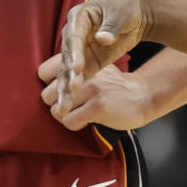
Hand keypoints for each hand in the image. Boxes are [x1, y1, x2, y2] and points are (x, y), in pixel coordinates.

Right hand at [39, 0, 151, 118]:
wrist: (135, 15)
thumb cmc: (126, 9)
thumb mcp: (122, 14)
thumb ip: (111, 27)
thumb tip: (102, 38)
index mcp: (79, 17)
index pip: (74, 36)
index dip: (74, 52)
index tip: (77, 67)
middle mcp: (73, 34)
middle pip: (67, 55)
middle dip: (68, 74)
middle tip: (71, 90)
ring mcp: (78, 49)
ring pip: (68, 70)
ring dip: (67, 87)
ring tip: (65, 105)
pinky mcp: (86, 62)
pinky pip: (77, 77)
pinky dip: (74, 91)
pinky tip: (70, 105)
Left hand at [42, 65, 157, 131]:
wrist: (143, 95)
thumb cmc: (113, 86)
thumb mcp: (93, 69)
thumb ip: (72, 73)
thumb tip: (46, 85)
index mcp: (79, 61)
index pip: (43, 72)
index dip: (48, 85)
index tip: (61, 92)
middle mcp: (82, 72)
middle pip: (46, 95)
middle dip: (56, 105)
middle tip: (72, 107)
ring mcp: (90, 89)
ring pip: (56, 110)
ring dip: (66, 117)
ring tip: (80, 114)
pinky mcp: (97, 107)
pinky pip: (70, 122)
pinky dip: (77, 125)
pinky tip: (89, 121)